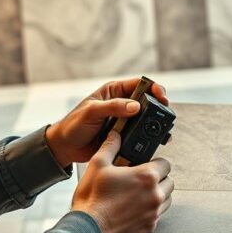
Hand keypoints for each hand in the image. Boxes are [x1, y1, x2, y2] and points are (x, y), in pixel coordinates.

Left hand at [45, 77, 169, 166]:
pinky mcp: (125, 136)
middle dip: (159, 106)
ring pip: (147, 119)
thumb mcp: (91, 112)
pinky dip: (150, 137)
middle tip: (166, 113)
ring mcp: (125, 121)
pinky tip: (156, 141)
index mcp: (114, 92)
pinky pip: (141, 135)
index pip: (139, 84)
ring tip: (165, 129)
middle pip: (148, 101)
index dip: (153, 88)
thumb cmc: (73, 125)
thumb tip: (135, 106)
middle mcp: (122, 104)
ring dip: (157, 123)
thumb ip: (112, 107)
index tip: (161, 96)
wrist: (65, 148)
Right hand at [71, 130, 173, 232]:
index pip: (165, 164)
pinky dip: (150, 210)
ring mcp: (153, 213)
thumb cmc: (92, 199)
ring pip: (166, 199)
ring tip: (139, 194)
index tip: (146, 164)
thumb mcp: (97, 165)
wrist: (88, 231)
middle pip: (169, 182)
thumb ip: (110, 146)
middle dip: (158, 179)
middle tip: (141, 179)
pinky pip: (157, 215)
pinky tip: (134, 208)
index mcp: (146, 177)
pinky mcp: (149, 228)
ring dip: (157, 194)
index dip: (156, 162)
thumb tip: (116, 134)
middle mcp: (155, 195)